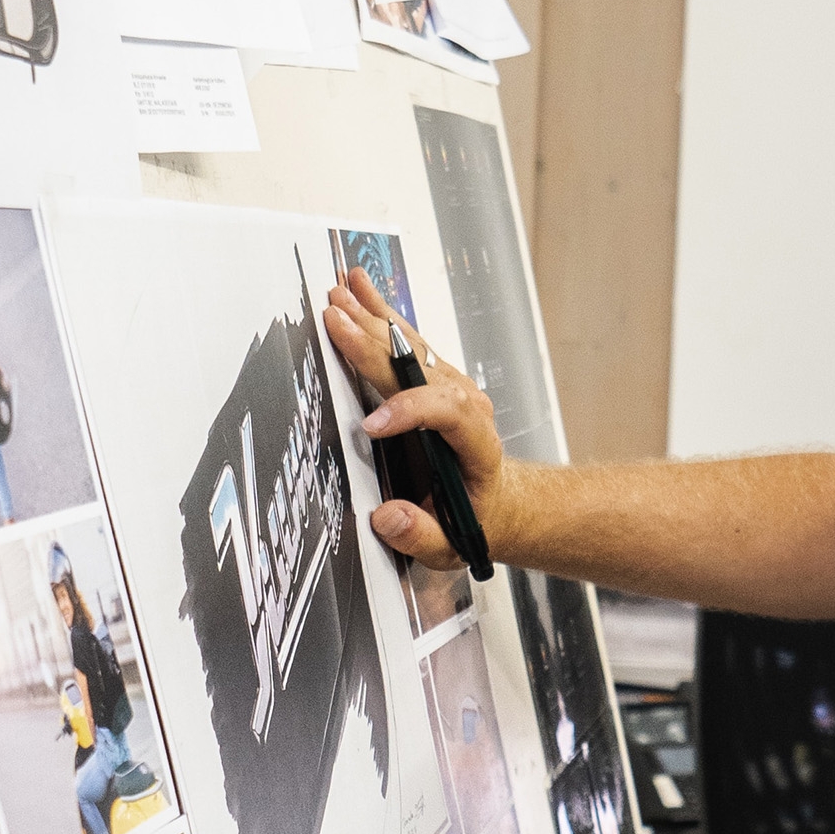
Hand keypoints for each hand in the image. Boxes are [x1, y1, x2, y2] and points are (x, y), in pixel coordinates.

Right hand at [323, 267, 506, 569]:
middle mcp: (466, 407)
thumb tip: (386, 515)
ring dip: (373, 319)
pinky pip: (406, 343)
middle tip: (336, 320)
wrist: (498, 500)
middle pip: (420, 369)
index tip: (371, 427)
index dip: (411, 414)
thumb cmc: (473, 520)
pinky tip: (359, 288)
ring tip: (340, 292)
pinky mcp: (433, 380)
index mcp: (477, 445)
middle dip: (376, 345)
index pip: (449, 414)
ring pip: (411, 348)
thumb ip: (420, 535)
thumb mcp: (451, 544)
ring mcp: (450, 388)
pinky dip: (381, 315)